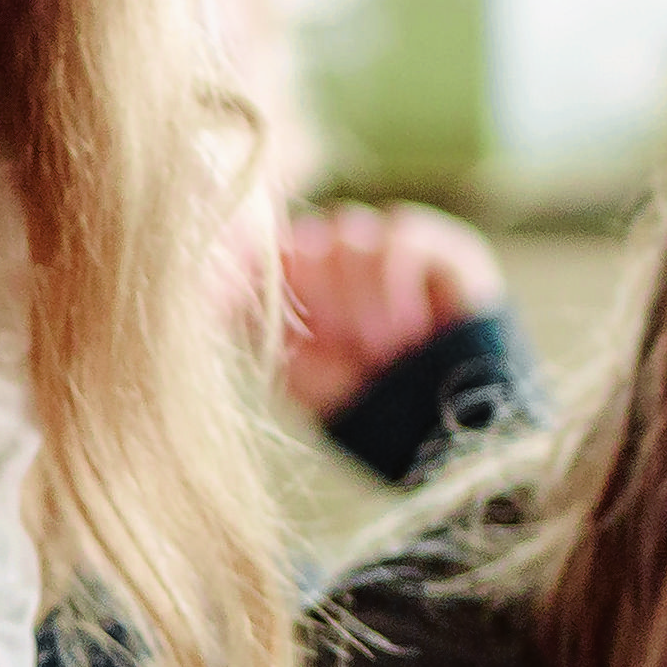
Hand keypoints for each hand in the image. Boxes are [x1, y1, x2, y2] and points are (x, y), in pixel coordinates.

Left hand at [269, 202, 504, 421]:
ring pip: (348, 235)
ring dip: (359, 298)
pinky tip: (407, 332)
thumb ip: (260, 325)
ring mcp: (392, 248)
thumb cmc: (370, 407)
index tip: (296, 334)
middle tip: (350, 350)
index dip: (279, 284)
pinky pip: (399, 238)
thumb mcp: (301, 373)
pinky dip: (393, 287)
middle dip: (324, 299)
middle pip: (309, 239)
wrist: (450, 431)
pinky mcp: (444, 248)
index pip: (272, 252)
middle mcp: (346, 260)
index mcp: (307, 285)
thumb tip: (217, 287)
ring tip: (381, 351)